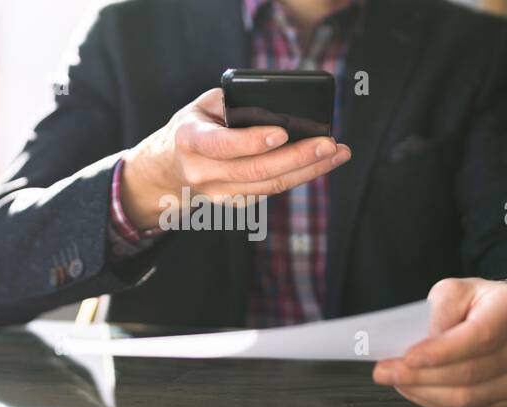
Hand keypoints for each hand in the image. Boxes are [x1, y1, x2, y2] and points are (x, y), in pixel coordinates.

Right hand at [119, 88, 350, 228]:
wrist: (169, 167)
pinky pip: (270, 191)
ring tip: (337, 153)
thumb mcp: (203, 106)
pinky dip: (298, 176)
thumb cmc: (195, 126)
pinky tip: (320, 163)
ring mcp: (218, 194)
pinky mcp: (234, 204)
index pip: (224, 145)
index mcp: (191, 141)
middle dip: (297, 157)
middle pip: (256, 170)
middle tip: (329, 144)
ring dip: (308, 170)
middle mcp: (203, 173)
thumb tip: (280, 108)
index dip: (253, 140)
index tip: (282, 132)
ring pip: (269, 186)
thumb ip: (235, 103)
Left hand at [373, 278, 506, 406]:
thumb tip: (420, 346)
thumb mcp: (456, 290)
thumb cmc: (479, 303)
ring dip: (424, 392)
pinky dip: (437, 403)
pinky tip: (418, 390)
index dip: (442, 351)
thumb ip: (439, 311)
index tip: (407, 357)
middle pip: (470, 372)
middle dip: (421, 375)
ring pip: (468, 398)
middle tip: (386, 371)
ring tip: (398, 380)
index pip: (480, 336)